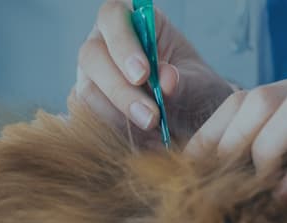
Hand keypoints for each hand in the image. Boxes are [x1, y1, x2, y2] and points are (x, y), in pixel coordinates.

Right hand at [71, 0, 233, 145]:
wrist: (193, 122)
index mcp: (132, 20)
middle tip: (150, 117)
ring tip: (153, 134)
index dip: (124, 44)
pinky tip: (142, 142)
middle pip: (92, 56)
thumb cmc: (196, 90)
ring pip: (87, 91)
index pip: (114, 17)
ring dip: (118, 117)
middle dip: (121, 90)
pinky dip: (115, 132)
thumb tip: (166, 80)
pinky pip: (88, 117)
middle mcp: (104, 42)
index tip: (144, 74)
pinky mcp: (87, 103)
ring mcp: (91, 73)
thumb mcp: (199, 83)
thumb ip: (184, 80)